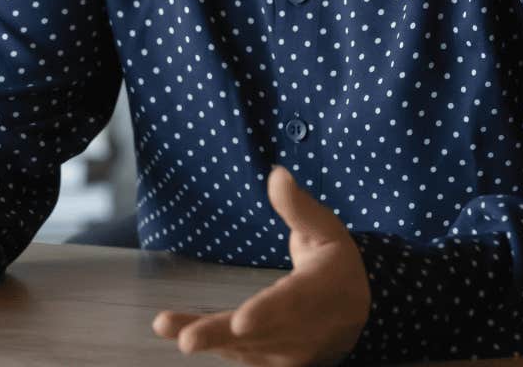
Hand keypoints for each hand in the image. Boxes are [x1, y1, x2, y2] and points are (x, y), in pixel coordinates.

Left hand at [152, 167, 371, 365]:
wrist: (357, 314)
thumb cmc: (335, 264)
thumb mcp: (326, 230)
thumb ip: (299, 207)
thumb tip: (277, 174)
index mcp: (321, 291)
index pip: (293, 305)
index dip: (266, 314)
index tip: (240, 322)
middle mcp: (306, 330)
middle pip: (260, 334)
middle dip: (220, 335)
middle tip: (186, 340)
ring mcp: (291, 352)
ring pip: (245, 349)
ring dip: (206, 339)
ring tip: (165, 325)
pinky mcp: (276, 363)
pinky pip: (242, 356)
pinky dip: (213, 346)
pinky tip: (179, 332)